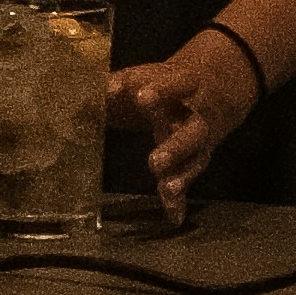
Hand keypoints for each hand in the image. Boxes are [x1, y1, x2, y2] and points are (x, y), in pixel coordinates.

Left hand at [108, 28, 264, 221]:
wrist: (213, 85)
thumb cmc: (159, 83)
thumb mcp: (140, 77)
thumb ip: (113, 85)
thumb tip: (82, 97)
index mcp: (180, 84)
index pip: (174, 83)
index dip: (160, 90)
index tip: (141, 96)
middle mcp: (193, 115)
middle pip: (192, 129)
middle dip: (176, 146)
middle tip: (155, 162)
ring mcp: (197, 140)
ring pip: (194, 157)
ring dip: (180, 175)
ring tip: (166, 189)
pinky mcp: (194, 160)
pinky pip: (188, 180)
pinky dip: (180, 200)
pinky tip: (173, 217)